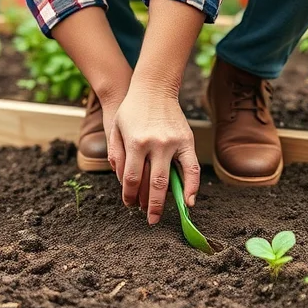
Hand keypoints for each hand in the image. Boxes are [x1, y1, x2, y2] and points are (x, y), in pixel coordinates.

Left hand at [109, 83, 199, 223]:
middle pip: (152, 184)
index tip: (129, 204)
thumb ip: (116, 154)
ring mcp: (173, 143)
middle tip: (148, 220)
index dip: (130, 195)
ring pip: (171, 179)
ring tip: (161, 215)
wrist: (154, 87)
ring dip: (166, 202)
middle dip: (149, 206)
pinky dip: (192, 187)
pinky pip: (192, 168)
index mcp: (135, 142)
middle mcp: (155, 144)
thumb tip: (123, 181)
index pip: (132, 178)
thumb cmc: (131, 109)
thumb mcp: (116, 128)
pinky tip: (189, 201)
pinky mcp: (187, 141)